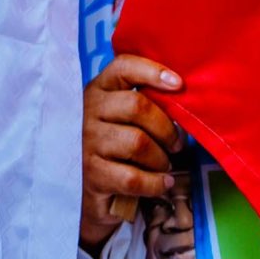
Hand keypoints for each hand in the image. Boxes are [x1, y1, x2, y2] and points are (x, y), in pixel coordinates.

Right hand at [80, 53, 184, 249]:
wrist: (79, 190)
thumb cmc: (109, 149)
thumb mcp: (117, 119)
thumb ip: (140, 106)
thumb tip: (180, 104)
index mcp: (97, 91)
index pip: (122, 68)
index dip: (152, 71)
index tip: (178, 84)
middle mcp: (87, 112)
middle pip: (137, 106)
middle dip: (166, 128)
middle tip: (176, 145)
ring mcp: (86, 143)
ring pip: (139, 143)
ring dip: (161, 159)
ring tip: (163, 166)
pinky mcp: (92, 174)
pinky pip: (135, 177)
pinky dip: (157, 183)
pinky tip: (162, 183)